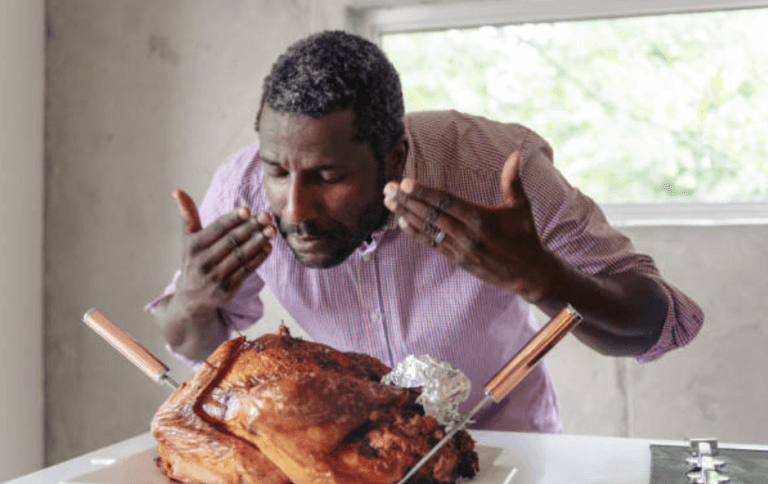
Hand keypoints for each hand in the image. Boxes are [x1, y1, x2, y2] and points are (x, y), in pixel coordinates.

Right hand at [171, 189, 276, 317]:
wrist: (193, 298)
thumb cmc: (193, 260)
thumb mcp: (187, 240)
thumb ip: (188, 217)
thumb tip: (177, 191)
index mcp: (193, 247)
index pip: (217, 230)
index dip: (233, 219)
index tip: (248, 209)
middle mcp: (203, 262)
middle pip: (232, 241)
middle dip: (251, 227)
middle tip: (267, 216)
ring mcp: (216, 277)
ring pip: (241, 255)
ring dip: (259, 241)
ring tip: (271, 230)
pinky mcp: (229, 288)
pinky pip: (247, 270)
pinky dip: (259, 258)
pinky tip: (268, 247)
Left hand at [383, 152, 560, 301]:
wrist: (529, 274)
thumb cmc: (525, 236)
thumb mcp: (521, 207)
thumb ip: (513, 181)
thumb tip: (516, 155)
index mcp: (482, 218)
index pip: (447, 202)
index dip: (424, 193)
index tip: (405, 183)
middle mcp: (468, 235)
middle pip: (431, 214)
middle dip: (406, 201)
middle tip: (387, 188)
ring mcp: (461, 249)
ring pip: (427, 229)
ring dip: (405, 214)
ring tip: (388, 202)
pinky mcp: (457, 260)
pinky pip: (431, 244)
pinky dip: (415, 233)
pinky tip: (401, 221)